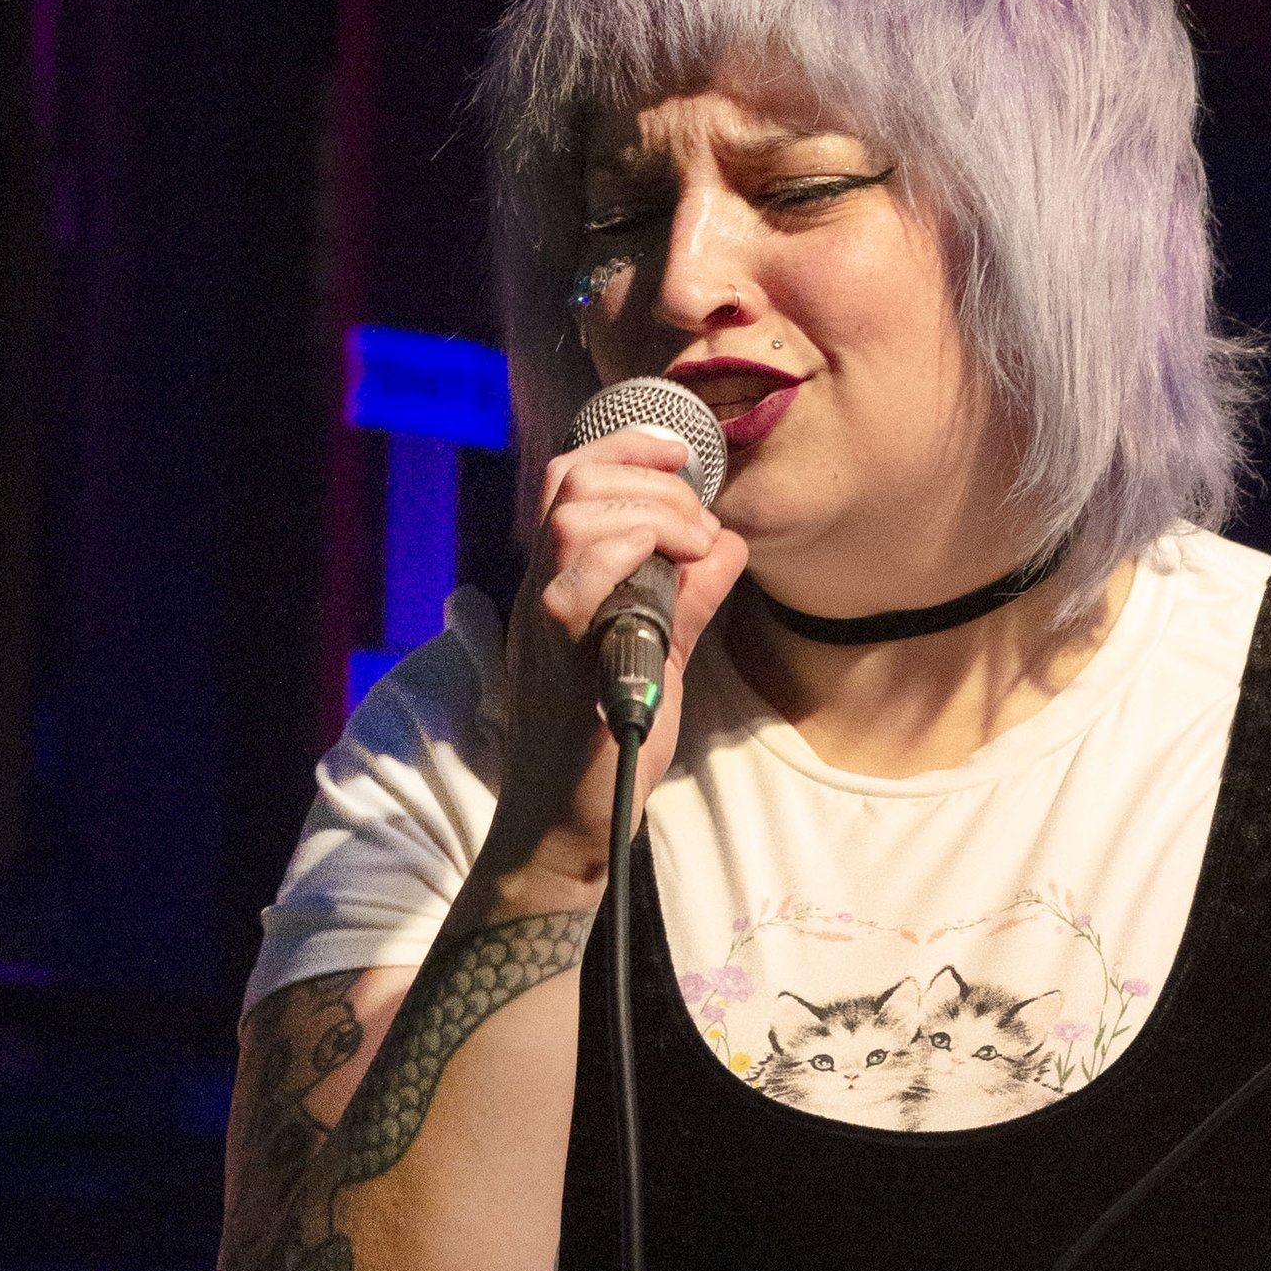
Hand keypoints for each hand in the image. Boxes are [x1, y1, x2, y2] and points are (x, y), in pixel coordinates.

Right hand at [484, 432, 748, 892]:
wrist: (568, 823)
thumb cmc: (609, 740)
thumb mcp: (660, 652)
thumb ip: (688, 596)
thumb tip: (729, 542)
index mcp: (558, 580)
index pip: (569, 478)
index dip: (625, 447)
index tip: (682, 455)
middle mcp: (541, 589)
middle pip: (570, 479)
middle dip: (648, 474)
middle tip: (697, 517)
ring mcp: (545, 620)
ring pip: (574, 517)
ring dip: (651, 512)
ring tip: (693, 546)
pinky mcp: (561, 656)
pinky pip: (577, 580)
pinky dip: (632, 553)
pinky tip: (677, 569)